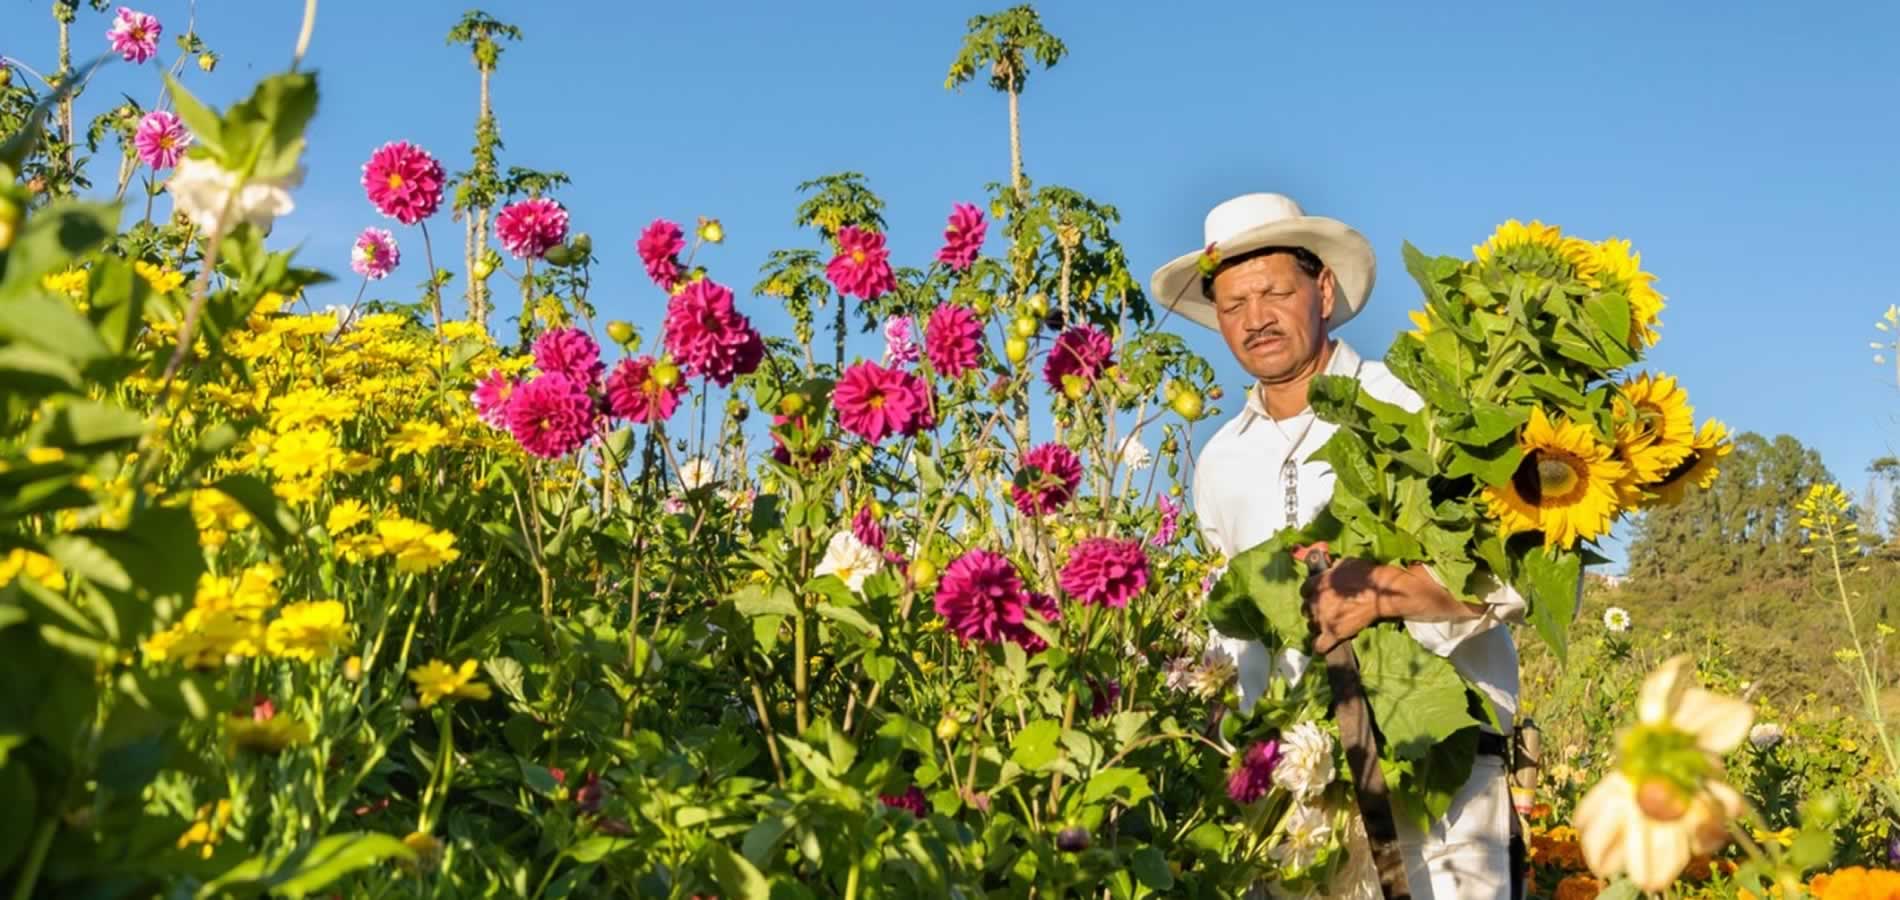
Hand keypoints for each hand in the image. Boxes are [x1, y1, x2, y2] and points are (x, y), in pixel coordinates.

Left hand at [1302, 559, 1478, 652]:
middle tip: (1325, 609)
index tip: (1318, 594)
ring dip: (1318, 625)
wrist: (1381, 593)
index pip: (1304, 589)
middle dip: (1313, 609)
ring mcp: (1323, 619)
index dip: (1311, 592)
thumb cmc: (1367, 575)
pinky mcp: (1334, 633)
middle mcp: (1316, 601)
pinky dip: (1322, 646)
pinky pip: (1319, 646)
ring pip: (1310, 626)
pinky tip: (1327, 643)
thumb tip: (1330, 569)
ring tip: (1329, 624)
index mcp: (1318, 583)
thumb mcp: (1347, 563)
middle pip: (1305, 609)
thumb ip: (1333, 569)